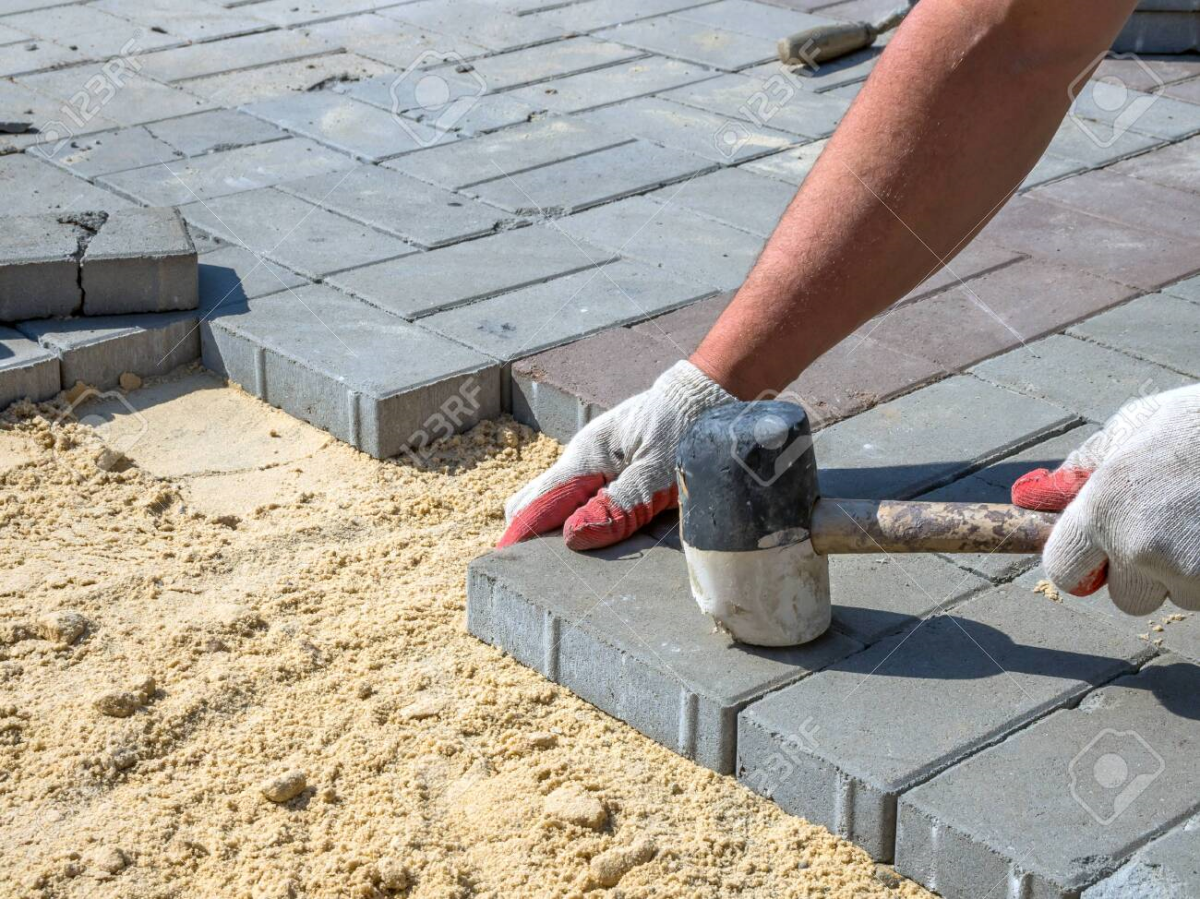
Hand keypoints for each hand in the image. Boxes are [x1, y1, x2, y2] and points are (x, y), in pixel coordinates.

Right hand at [498, 361, 733, 551]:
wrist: (706, 396)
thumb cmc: (687, 429)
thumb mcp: (659, 472)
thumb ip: (619, 505)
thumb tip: (573, 538)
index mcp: (585, 457)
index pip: (537, 502)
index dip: (519, 536)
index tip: (506, 569)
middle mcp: (581, 459)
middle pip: (535, 501)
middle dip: (531, 535)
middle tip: (539, 575)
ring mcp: (594, 463)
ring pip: (558, 501)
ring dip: (558, 530)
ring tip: (568, 568)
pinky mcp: (610, 469)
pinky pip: (582, 498)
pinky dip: (581, 520)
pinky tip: (596, 542)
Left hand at [1011, 385, 1199, 613]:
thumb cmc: (1198, 423)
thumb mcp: (1132, 426)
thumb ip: (1086, 465)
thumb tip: (1043, 492)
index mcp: (1103, 508)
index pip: (1062, 570)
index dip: (1078, 565)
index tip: (1095, 556)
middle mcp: (1139, 546)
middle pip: (1126, 597)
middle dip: (1141, 573)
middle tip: (1167, 530)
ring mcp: (1190, 571)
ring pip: (1176, 598)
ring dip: (1185, 573)